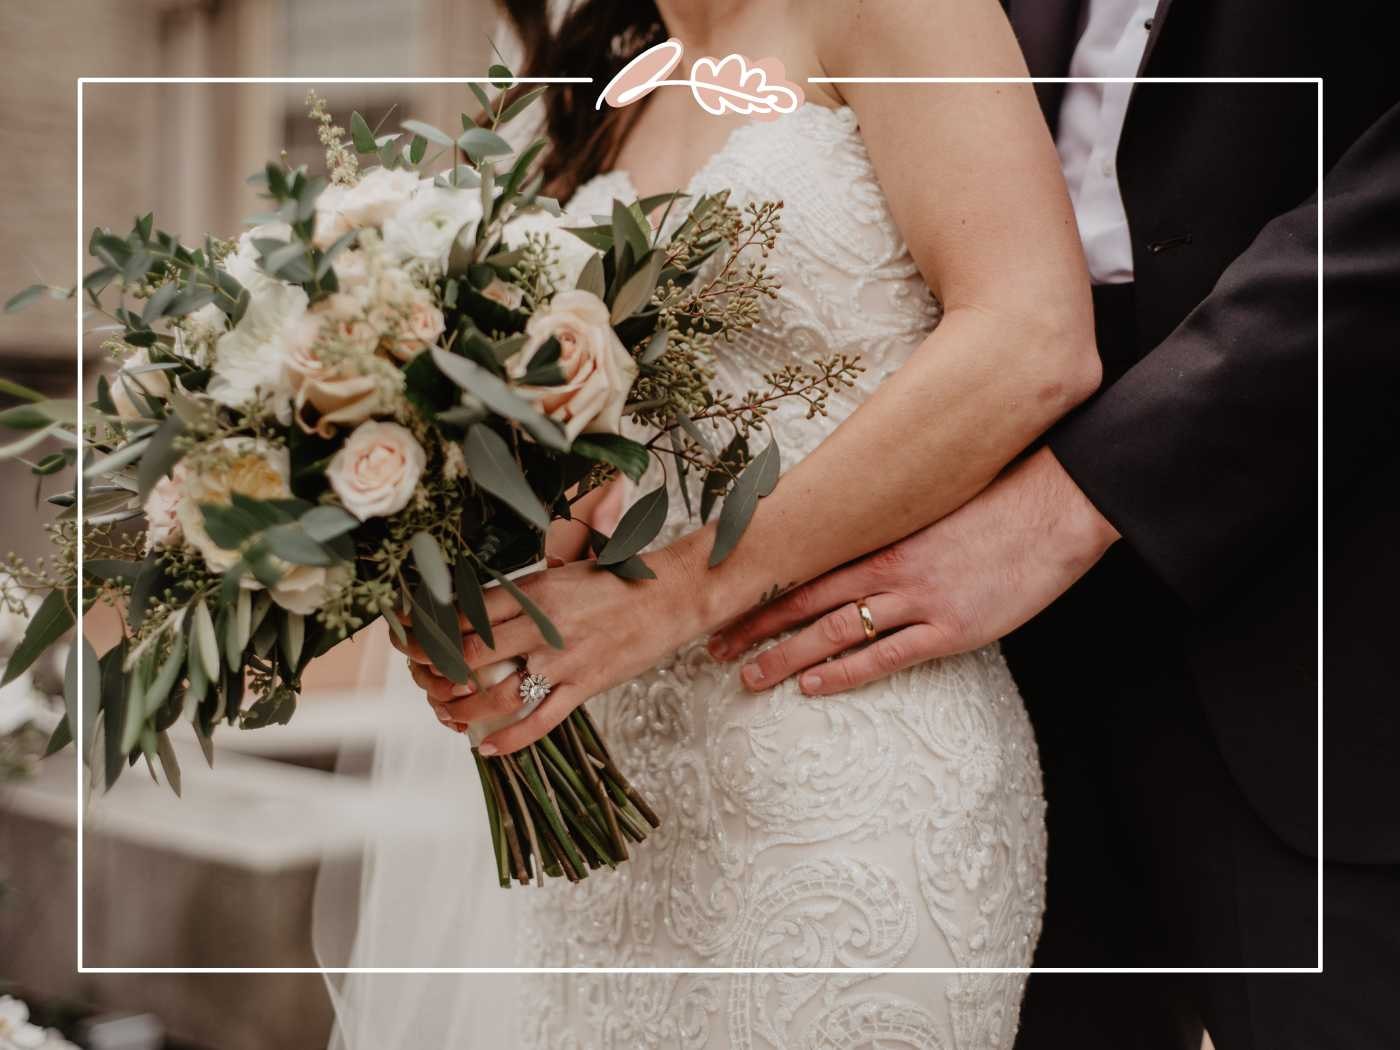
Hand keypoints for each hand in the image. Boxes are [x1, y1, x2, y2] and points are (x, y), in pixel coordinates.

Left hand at [396, 544, 705, 755]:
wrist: (674, 594)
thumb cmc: (620, 578)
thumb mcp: (565, 570)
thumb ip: (525, 592)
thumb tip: (481, 608)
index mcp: (535, 590)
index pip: (466, 613)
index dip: (432, 631)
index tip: (413, 642)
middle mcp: (544, 625)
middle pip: (471, 655)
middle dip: (438, 673)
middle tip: (424, 681)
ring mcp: (565, 660)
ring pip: (499, 695)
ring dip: (464, 710)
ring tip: (448, 715)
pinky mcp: (587, 686)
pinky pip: (540, 721)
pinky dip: (509, 740)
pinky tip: (486, 748)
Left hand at [707, 449, 1119, 694]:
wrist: (1056, 507)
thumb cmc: (998, 501)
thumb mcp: (934, 505)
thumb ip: (893, 526)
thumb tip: (857, 535)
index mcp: (883, 534)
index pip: (806, 565)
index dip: (762, 587)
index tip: (725, 601)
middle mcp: (890, 567)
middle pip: (805, 600)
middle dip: (756, 626)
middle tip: (714, 647)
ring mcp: (919, 599)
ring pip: (834, 631)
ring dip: (786, 656)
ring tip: (749, 677)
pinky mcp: (951, 628)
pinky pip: (886, 657)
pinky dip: (844, 674)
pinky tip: (811, 685)